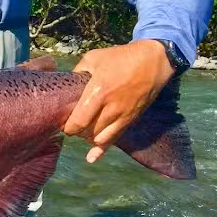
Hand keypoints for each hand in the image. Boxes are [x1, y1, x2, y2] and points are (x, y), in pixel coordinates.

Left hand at [63, 39, 174, 162]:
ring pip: (100, 137)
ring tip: (82, 130)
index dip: (68, 126)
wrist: (154, 60)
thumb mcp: (93, 58)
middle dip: (76, 131)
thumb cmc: (121, 57)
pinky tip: (91, 158)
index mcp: (99, 92)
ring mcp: (123, 115)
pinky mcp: (132, 119)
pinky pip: (115, 138)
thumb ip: (77, 72)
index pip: (79, 120)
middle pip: (88, 131)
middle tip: (71, 125)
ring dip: (88, 137)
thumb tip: (67, 84)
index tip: (62, 122)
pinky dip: (102, 149)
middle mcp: (111, 108)